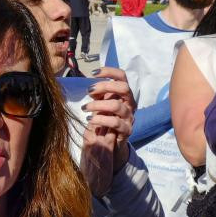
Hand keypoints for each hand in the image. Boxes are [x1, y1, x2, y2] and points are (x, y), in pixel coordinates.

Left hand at [79, 67, 135, 196]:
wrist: (111, 145)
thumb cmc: (104, 121)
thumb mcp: (100, 105)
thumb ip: (98, 95)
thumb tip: (92, 86)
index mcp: (124, 95)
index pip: (122, 77)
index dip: (110, 71)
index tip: (94, 73)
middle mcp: (130, 104)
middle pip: (124, 88)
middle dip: (105, 87)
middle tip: (89, 91)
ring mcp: (130, 118)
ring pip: (117, 106)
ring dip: (98, 105)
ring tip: (85, 108)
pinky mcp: (126, 131)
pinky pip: (114, 122)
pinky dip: (100, 119)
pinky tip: (89, 120)